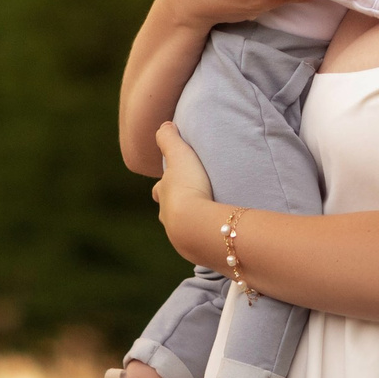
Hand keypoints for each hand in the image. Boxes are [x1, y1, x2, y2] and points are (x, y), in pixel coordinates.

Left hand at [150, 122, 218, 257]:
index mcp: (165, 196)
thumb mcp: (178, 155)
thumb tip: (163, 125)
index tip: (172, 181)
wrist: (196, 226)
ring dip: (192, 224)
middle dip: (176, 209)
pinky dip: (207, 238)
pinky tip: (218, 236)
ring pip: (183, 231)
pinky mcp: (200, 251)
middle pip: (168, 214)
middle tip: (190, 203)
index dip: (165, 185)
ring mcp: (182, 238)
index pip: (160, 189)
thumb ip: (169, 139)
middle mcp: (169, 219)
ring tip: (206, 221)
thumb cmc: (187, 188)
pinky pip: (202, 244)